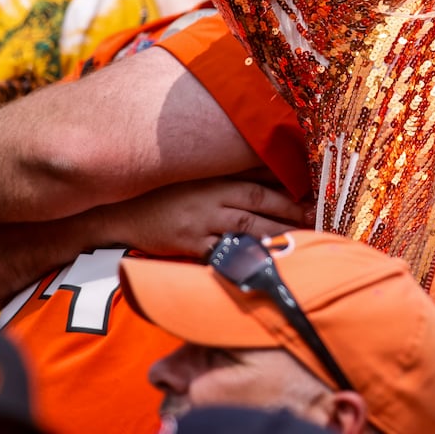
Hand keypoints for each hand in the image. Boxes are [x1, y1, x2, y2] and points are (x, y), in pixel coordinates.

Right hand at [99, 176, 308, 259]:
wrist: (118, 212)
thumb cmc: (162, 193)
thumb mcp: (194, 176)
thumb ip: (227, 174)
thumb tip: (267, 170)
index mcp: (214, 176)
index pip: (258, 179)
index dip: (287, 186)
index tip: (313, 194)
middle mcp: (210, 196)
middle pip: (258, 201)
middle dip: (290, 210)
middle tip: (316, 218)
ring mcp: (199, 221)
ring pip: (246, 227)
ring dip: (275, 233)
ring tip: (302, 241)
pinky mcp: (187, 244)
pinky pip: (220, 253)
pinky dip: (241, 257)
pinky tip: (262, 263)